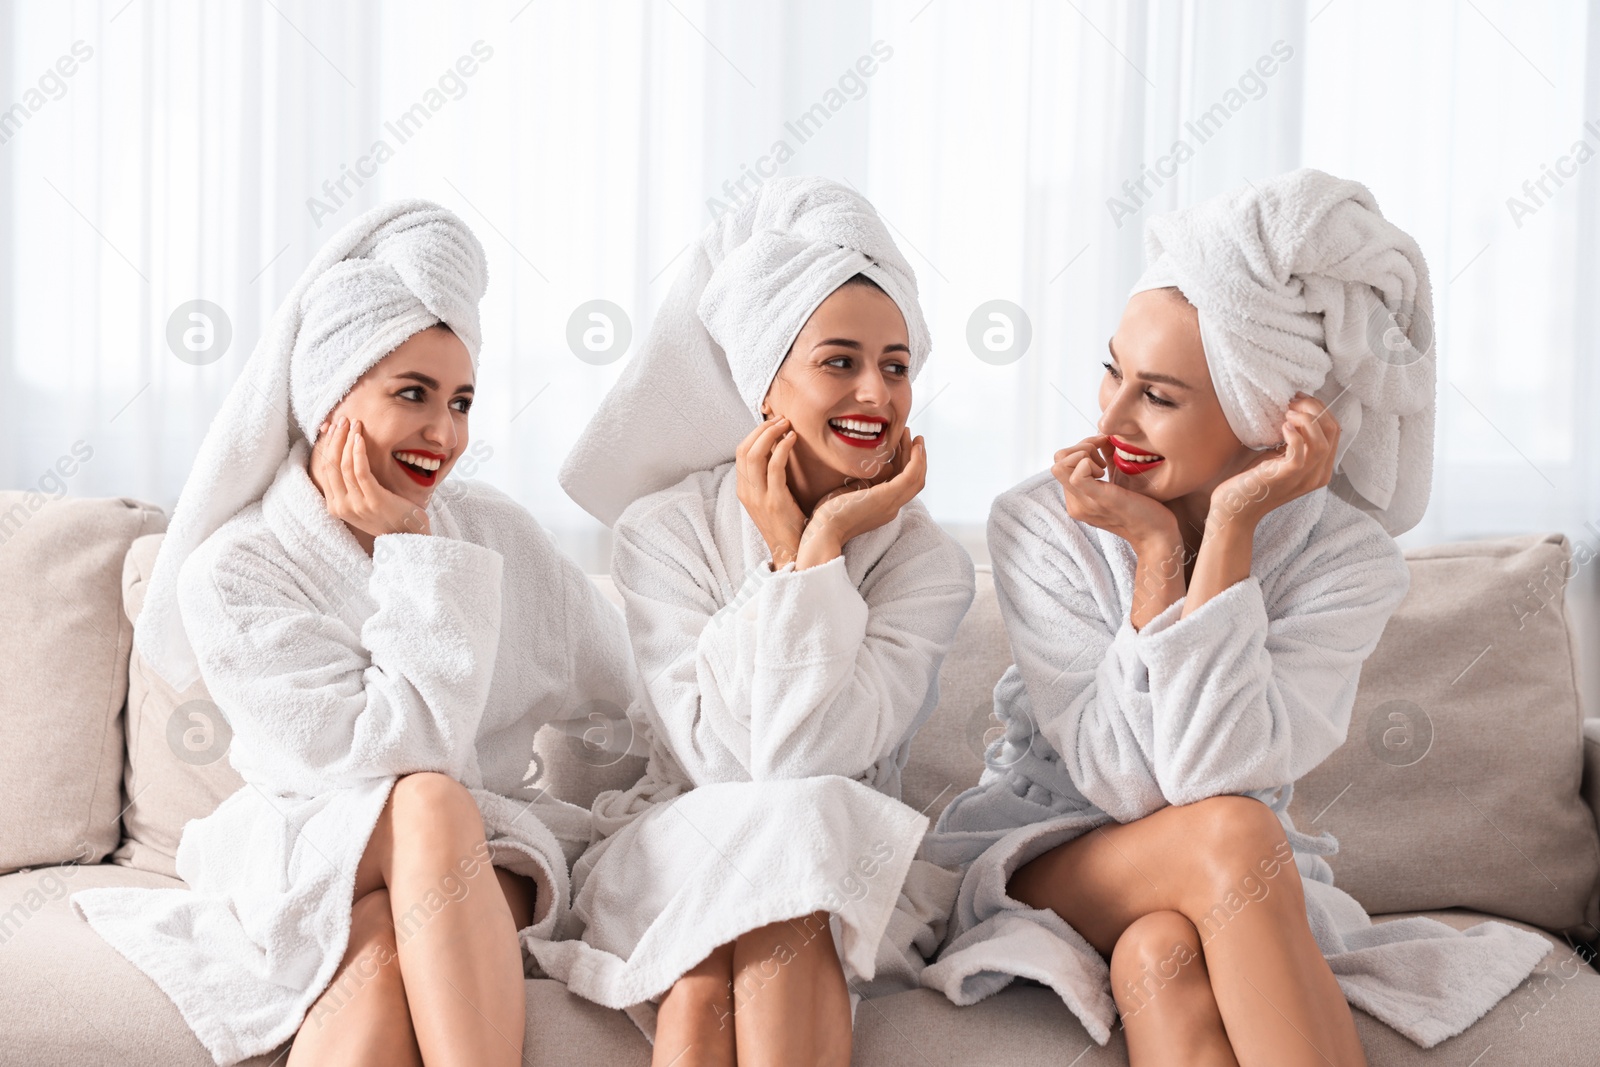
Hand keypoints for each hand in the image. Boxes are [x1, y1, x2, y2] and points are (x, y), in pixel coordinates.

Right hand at [312, 416, 430, 540]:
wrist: (409, 536)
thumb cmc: (389, 514)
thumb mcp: (363, 501)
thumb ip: (351, 484)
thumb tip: (343, 455)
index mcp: (336, 506)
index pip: (325, 470)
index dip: (328, 446)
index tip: (334, 428)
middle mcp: (341, 506)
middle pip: (331, 465)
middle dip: (335, 439)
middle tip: (342, 420)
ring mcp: (356, 505)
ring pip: (344, 465)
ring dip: (348, 441)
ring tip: (354, 424)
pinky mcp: (373, 500)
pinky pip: (360, 471)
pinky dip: (358, 452)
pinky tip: (361, 438)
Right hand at [735, 416, 806, 568]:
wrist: (792, 554)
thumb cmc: (788, 525)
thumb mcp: (772, 500)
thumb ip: (770, 479)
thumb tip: (778, 451)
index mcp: (744, 491)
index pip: (740, 453)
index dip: (755, 434)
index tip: (772, 424)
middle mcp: (746, 492)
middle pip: (744, 449)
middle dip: (762, 429)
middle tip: (780, 419)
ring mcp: (758, 497)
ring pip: (755, 454)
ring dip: (771, 433)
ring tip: (786, 424)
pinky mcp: (774, 501)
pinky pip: (774, 466)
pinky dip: (782, 448)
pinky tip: (793, 439)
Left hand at [797, 427, 926, 567]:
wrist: (824, 530)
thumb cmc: (830, 513)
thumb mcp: (851, 492)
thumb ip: (868, 481)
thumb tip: (884, 466)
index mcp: (883, 506)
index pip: (901, 483)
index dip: (905, 463)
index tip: (902, 444)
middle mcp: (892, 507)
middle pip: (913, 480)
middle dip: (915, 457)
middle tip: (913, 436)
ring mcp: (892, 503)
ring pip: (916, 478)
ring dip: (918, 455)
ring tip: (915, 437)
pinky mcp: (888, 497)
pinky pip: (911, 476)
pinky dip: (916, 460)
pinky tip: (914, 446)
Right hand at [1052, 434, 1177, 549]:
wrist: (1157, 534)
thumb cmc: (1143, 506)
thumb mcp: (1118, 479)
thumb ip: (1107, 460)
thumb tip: (1104, 435)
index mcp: (1077, 499)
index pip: (1061, 463)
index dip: (1082, 448)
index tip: (1104, 451)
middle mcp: (1075, 503)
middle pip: (1057, 460)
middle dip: (1081, 447)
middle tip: (1104, 457)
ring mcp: (1083, 503)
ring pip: (1060, 465)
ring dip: (1084, 454)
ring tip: (1105, 466)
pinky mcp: (1097, 500)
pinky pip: (1076, 474)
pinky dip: (1090, 462)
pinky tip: (1106, 471)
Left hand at [1209, 394, 1339, 527]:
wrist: (1236, 508)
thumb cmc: (1255, 479)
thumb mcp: (1280, 456)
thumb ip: (1295, 440)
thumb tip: (1296, 410)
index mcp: (1320, 468)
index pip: (1335, 431)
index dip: (1320, 409)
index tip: (1299, 399)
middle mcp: (1318, 475)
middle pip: (1332, 431)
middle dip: (1315, 409)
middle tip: (1292, 402)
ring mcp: (1304, 477)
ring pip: (1322, 441)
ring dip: (1305, 420)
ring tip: (1286, 414)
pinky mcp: (1287, 476)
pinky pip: (1300, 452)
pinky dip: (1294, 434)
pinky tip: (1282, 427)